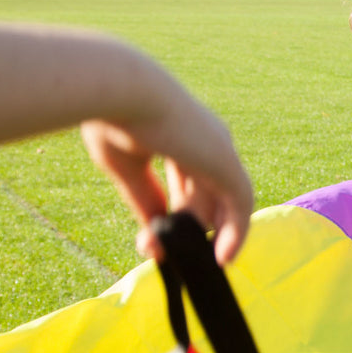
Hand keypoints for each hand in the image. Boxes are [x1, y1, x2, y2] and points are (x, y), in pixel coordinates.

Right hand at [80, 95, 252, 266]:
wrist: (118, 91)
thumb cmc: (111, 118)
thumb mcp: (126, 165)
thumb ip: (144, 197)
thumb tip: (155, 230)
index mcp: (179, 130)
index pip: (187, 178)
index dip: (173, 210)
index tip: (154, 238)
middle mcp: (205, 137)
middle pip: (205, 194)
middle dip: (183, 227)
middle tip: (159, 252)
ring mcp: (219, 148)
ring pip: (221, 202)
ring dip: (201, 236)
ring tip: (183, 261)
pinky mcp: (226, 162)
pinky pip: (240, 205)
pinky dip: (235, 233)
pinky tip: (222, 259)